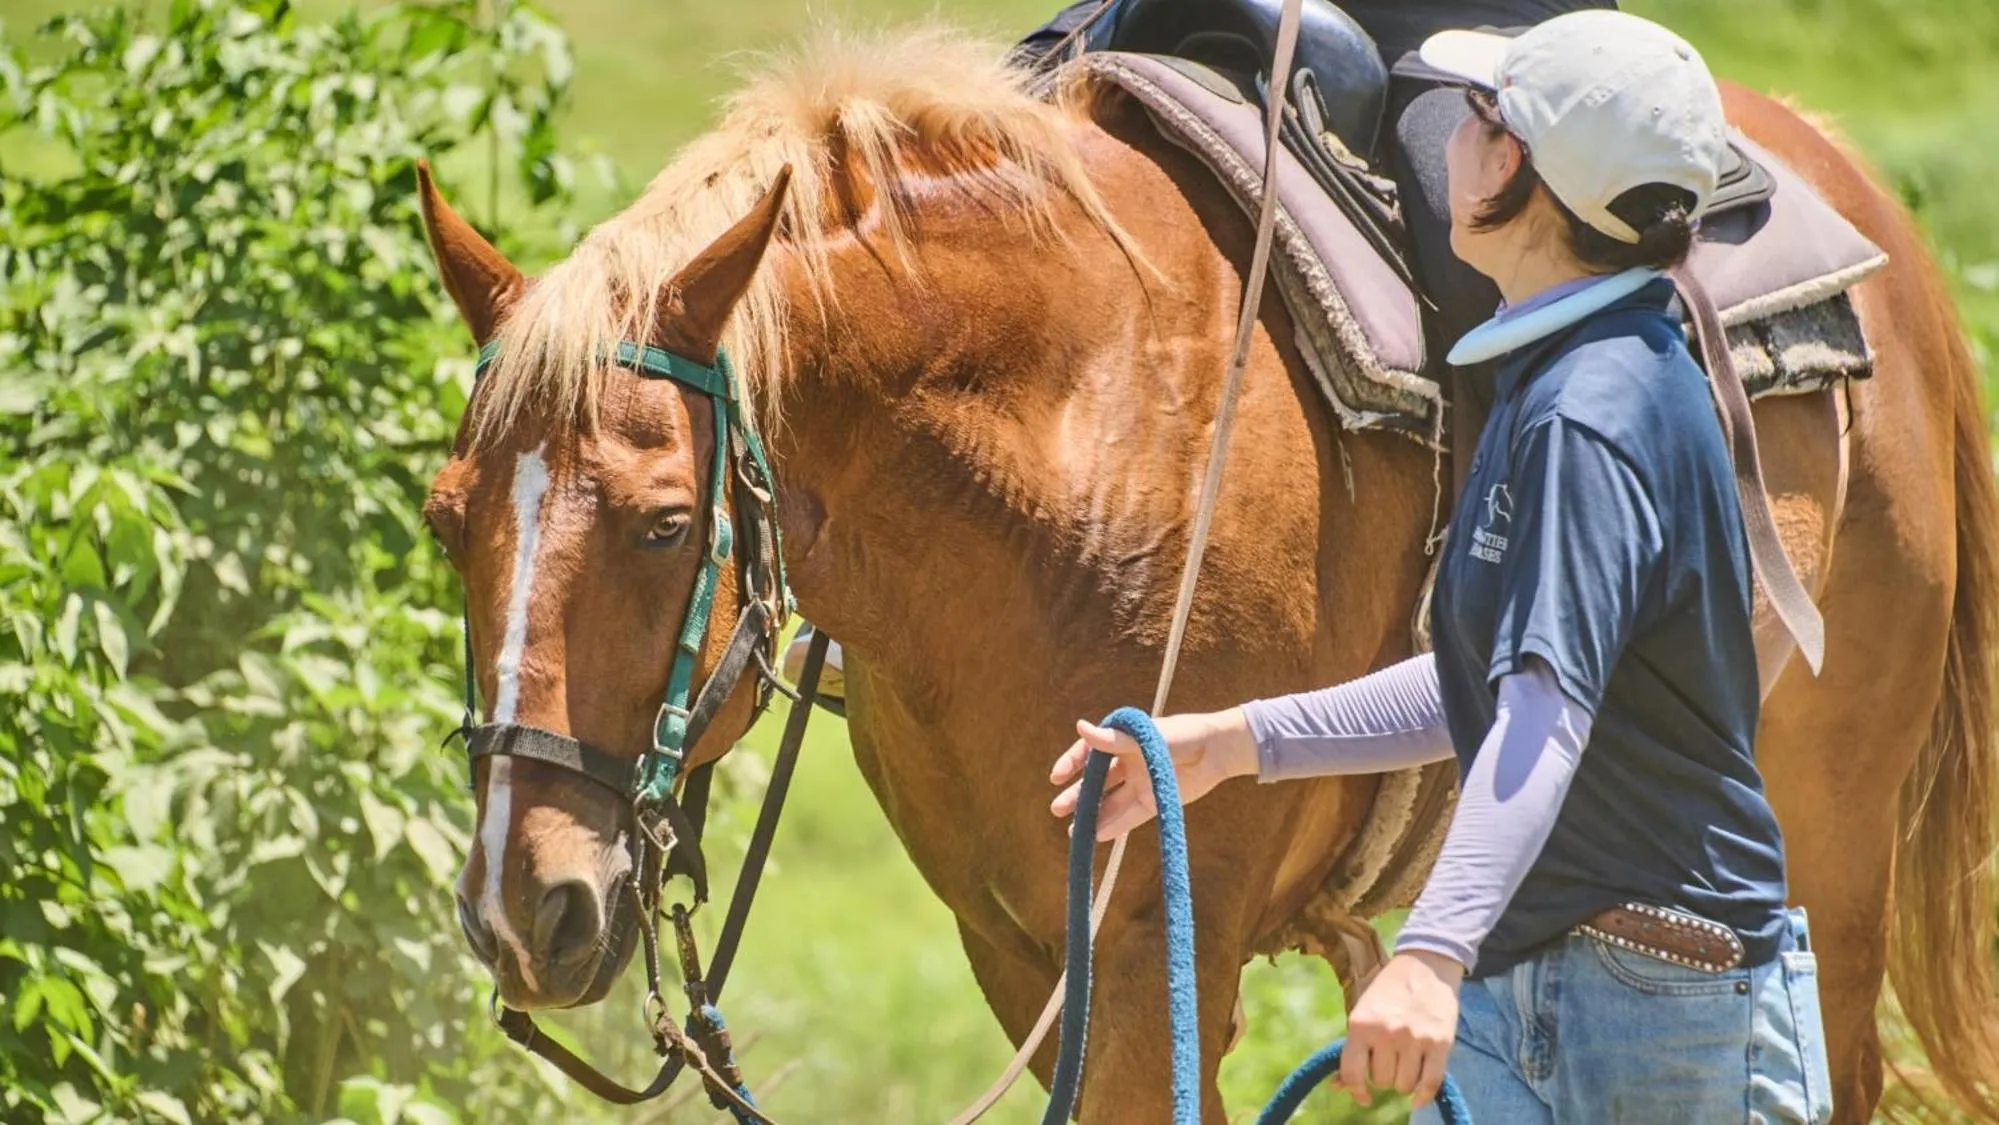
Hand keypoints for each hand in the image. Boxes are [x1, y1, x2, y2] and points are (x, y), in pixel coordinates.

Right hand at [1048, 709, 1256, 839]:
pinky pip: (1130, 817)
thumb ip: (1113, 739)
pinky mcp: (1154, 802)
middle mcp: (1127, 764)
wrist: (1216, 751)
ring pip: (1110, 803)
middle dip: (1076, 796)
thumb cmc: (1182, 735)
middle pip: (1095, 782)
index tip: (1056, 776)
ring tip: (1074, 834)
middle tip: (1058, 809)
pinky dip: (1114, 826)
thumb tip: (1080, 727)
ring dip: (1092, 817)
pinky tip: (1098, 836)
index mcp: (1122, 742)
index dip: (1071, 763)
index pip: (1089, 752)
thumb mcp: (1144, 736)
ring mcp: (1139, 784)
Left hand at [1338, 950, 1463, 1109]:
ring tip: (1405, 1063)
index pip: (1352, 1073)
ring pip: (1404, 1085)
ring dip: (1404, 1081)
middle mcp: (1386, 1032)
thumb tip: (1335, 1087)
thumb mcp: (1362, 1013)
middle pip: (1381, 1080)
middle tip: (1389, 1059)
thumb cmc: (1388, 992)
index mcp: (1360, 1024)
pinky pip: (1430, 1083)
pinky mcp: (1440, 1042)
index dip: (1356, 1090)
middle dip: (1384, 1075)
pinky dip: (1423, 1095)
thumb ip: (1351, 1050)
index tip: (1363, 1096)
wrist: (1425, 966)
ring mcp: (1414, 1038)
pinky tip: (1418, 1094)